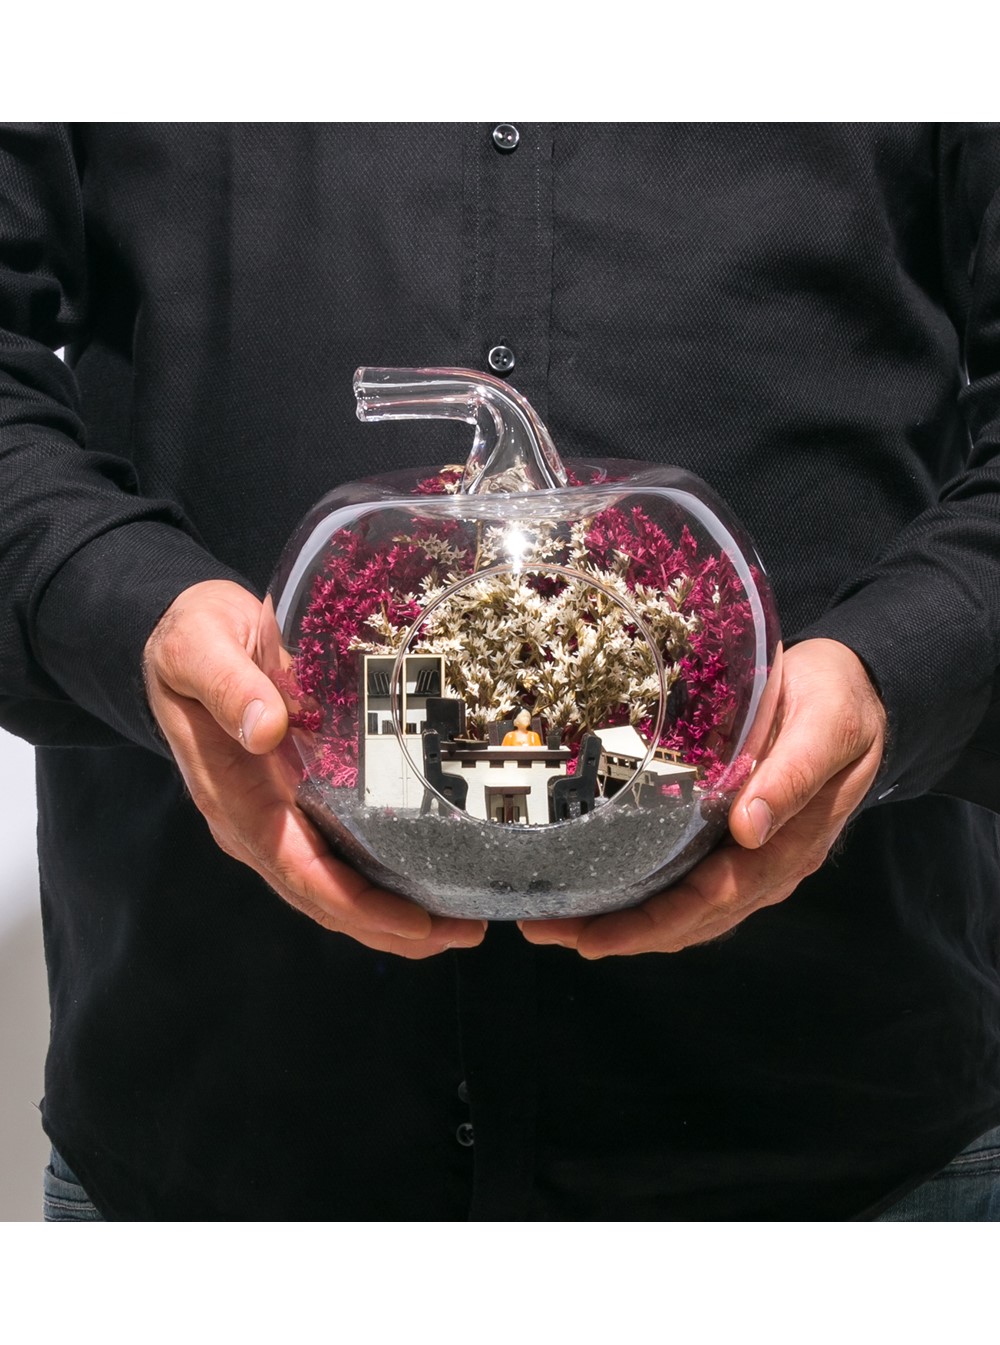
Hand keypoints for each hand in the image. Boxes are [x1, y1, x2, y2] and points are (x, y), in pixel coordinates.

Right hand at [143, 580, 485, 957]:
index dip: (359, 905)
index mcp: (234, 797)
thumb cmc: (190, 640)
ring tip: (460, 922)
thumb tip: (265, 729)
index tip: (415, 923)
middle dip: (392, 925)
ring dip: (394, 911)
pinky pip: (340, 854)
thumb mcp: (200, 647)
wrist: (180, 634)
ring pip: (336, 886)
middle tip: (464, 933)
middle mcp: (254, 822)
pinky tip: (431, 874)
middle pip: (325, 897)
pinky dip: (385, 876)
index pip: (300, 871)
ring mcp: (275, 817)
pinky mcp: (295, 801)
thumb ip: (229, 685)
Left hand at [520, 638, 886, 957]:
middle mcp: (765, 864)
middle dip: (616, 931)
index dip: (650, 925)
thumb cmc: (839, 701)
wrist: (859, 687)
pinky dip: (639, 892)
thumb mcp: (825, 727)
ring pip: (680, 908)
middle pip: (686, 918)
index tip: (594, 939)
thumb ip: (792, 775)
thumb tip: (749, 827)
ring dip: (619, 918)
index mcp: (788, 846)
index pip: (711, 902)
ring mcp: (749, 856)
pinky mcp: (732, 838)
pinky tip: (596, 887)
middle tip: (545, 929)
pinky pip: (683, 881)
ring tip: (553, 919)